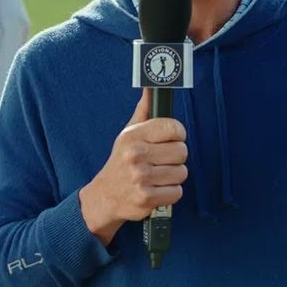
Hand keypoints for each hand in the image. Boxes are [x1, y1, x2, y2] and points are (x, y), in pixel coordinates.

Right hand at [79, 90, 187, 245]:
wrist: (104, 196)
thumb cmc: (121, 162)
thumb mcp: (128, 134)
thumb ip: (144, 111)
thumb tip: (150, 88)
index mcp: (133, 136)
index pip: (173, 128)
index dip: (178, 134)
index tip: (173, 138)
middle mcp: (136, 155)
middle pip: (182, 151)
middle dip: (176, 157)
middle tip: (163, 160)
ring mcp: (140, 178)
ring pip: (182, 173)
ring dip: (174, 176)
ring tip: (158, 176)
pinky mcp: (146, 199)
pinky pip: (177, 192)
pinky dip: (170, 193)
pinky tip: (157, 189)